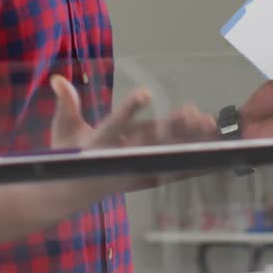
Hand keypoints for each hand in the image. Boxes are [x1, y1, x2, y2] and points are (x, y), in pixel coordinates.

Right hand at [49, 75, 217, 192]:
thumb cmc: (65, 156)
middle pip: (149, 142)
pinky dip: (194, 164)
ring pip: (166, 154)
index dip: (129, 109)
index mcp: (98, 144)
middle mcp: (120, 159)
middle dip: (171, 128)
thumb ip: (65, 104)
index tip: (144, 93)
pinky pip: (174, 170)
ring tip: (209, 125)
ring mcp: (136, 170)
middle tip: (190, 111)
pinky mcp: (147, 178)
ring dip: (188, 141)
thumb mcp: (62, 129)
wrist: (69, 194)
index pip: (114, 124)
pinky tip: (216, 156)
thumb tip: (57, 78)